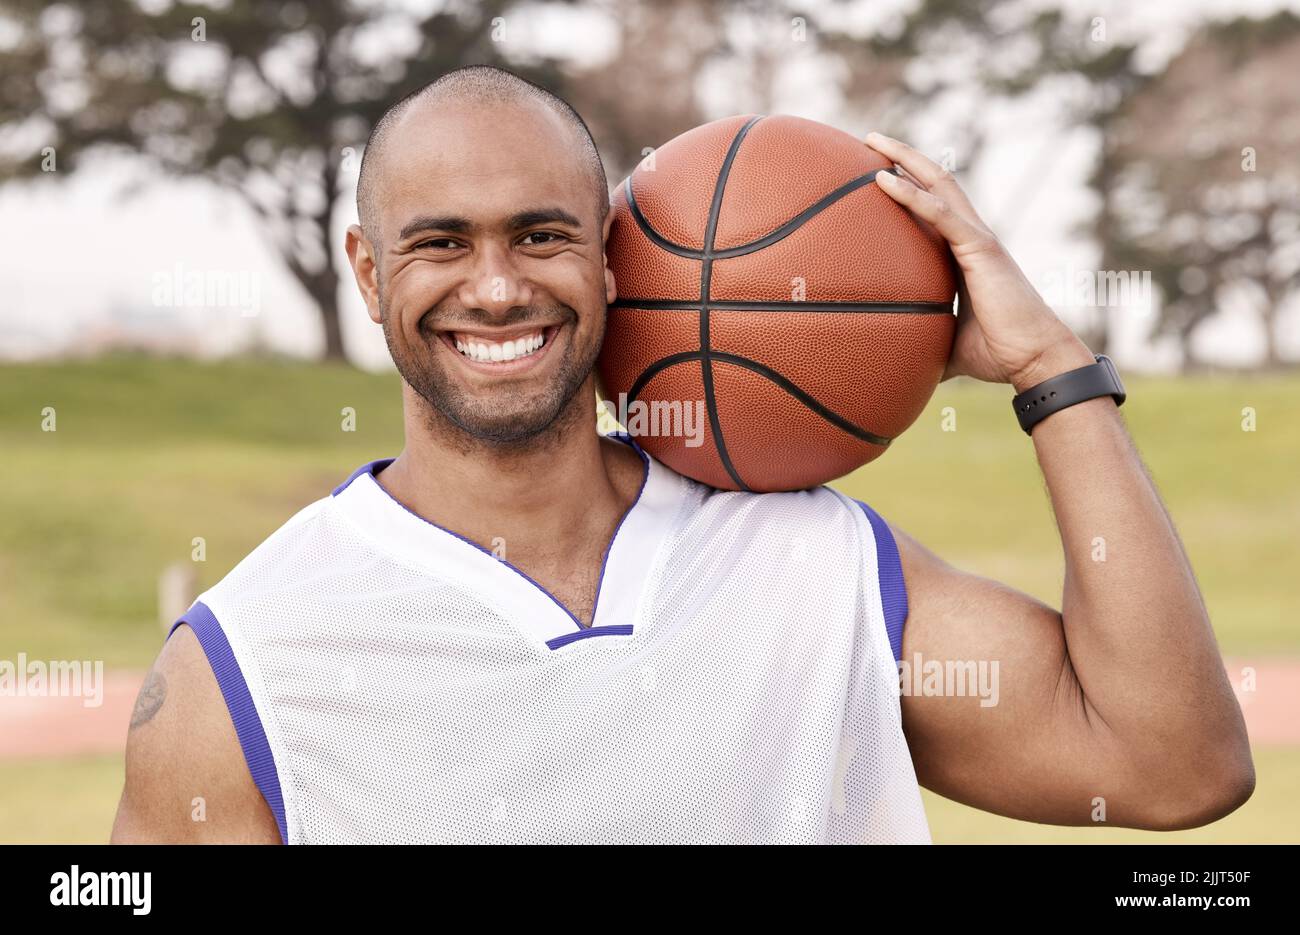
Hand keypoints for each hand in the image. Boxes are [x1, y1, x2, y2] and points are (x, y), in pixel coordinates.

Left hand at [864, 132, 1093, 391]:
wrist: (1033, 360)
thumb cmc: (997, 353)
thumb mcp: (945, 345)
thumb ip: (921, 343)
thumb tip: (893, 360)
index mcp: (964, 253)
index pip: (933, 208)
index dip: (908, 187)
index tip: (874, 173)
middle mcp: (971, 236)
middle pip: (935, 182)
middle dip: (903, 157)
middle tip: (869, 140)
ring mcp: (977, 238)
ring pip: (938, 184)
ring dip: (905, 159)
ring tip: (872, 141)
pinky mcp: (981, 247)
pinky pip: (940, 213)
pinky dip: (911, 194)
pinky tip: (883, 180)